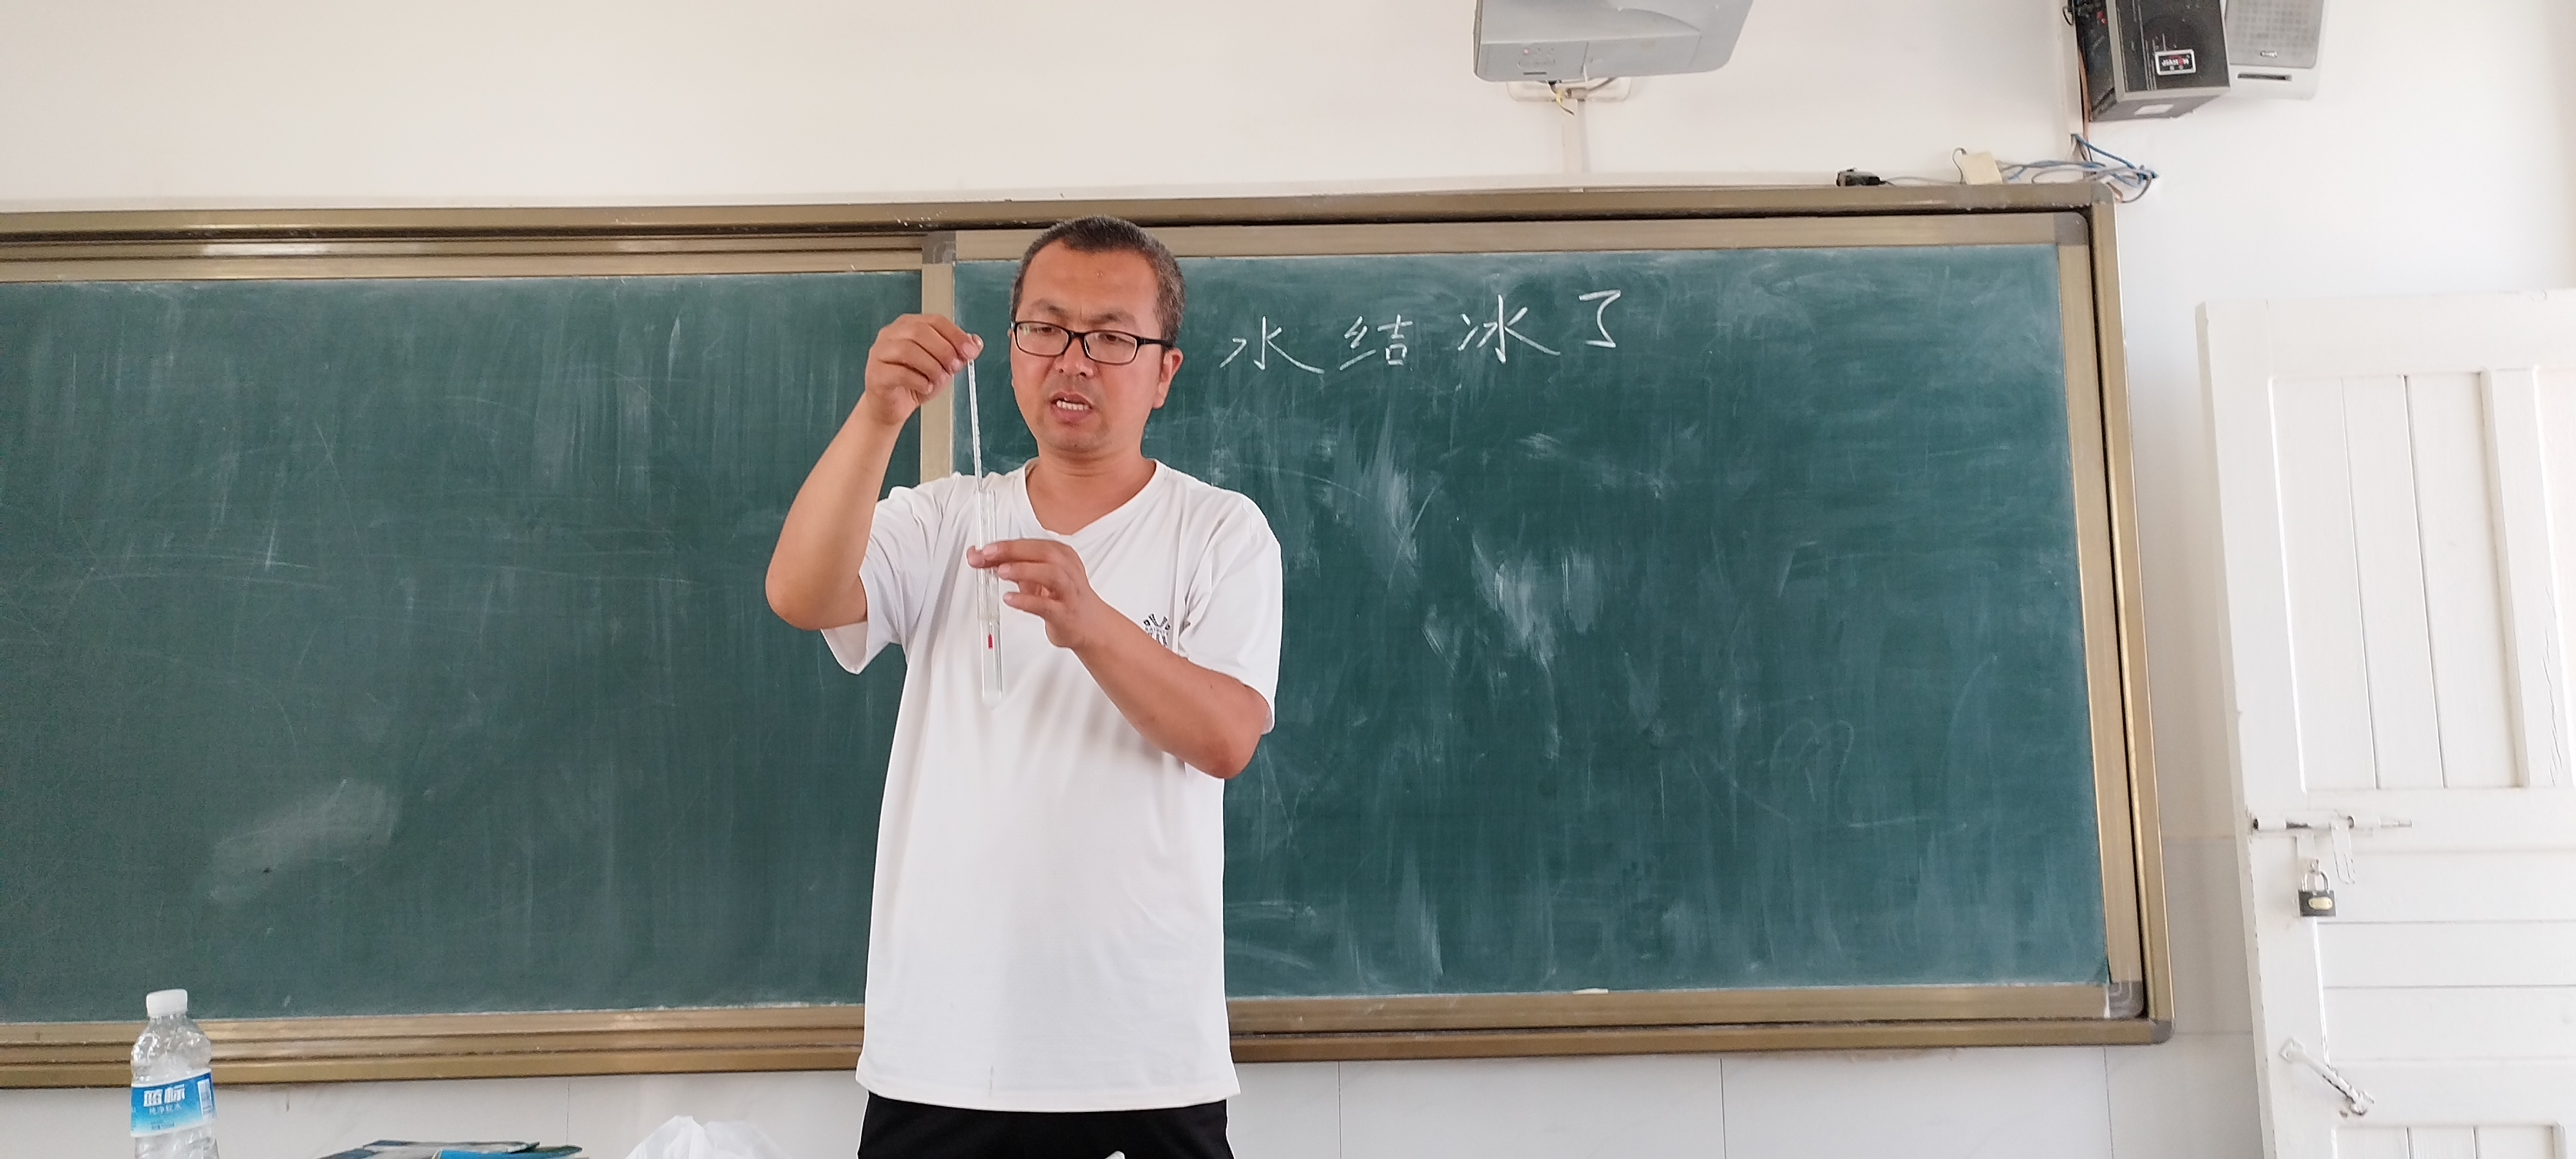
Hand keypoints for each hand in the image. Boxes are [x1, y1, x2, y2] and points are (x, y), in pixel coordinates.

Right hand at [859, 314, 981, 429]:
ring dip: (931, 366)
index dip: (956, 335)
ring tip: (939, 379)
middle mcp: (892, 334)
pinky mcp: (876, 373)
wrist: (892, 407)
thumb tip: (975, 343)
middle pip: (920, 331)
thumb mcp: (943, 366)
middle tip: (954, 367)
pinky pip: (898, 373)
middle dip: (944, 350)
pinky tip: (926, 387)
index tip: (970, 351)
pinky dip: (918, 381)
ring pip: (908, 350)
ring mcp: (880, 352)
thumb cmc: (914, 382)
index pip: (935, 321)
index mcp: (909, 325)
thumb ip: (958, 353)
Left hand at [969, 538, 1115, 650]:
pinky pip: (1047, 605)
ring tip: (1001, 572)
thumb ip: (1013, 567)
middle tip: (988, 554)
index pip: (1031, 544)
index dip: (1004, 545)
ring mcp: (1068, 591)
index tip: (982, 550)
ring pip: (1051, 573)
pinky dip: (1026, 601)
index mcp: (1061, 556)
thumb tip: (981, 558)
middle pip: (1043, 552)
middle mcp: (1067, 569)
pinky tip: (1010, 599)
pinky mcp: (1065, 613)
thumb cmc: (1064, 598)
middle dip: (1013, 550)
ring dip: (1023, 570)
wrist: (1091, 626)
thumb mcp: (1037, 579)